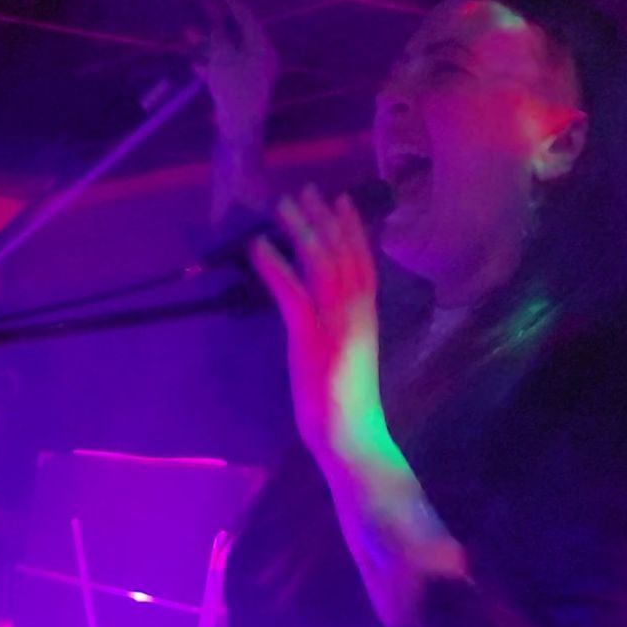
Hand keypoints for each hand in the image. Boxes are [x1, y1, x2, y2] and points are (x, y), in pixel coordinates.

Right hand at [187, 0, 276, 145]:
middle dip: (216, 23)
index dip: (235, 4)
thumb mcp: (223, 56)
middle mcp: (260, 61)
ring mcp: (250, 78)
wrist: (240, 131)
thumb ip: (216, 32)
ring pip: (227, 54)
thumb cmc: (235, 89)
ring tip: (187, 32)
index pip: (249, 20)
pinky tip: (195, 65)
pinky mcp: (240, 93)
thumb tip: (211, 9)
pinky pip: (223, 73)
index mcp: (263, 49)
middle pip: (237, 36)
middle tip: (203, 5)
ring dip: (207, 44)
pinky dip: (209, 66)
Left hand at [248, 185, 390, 467]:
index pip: (364, 262)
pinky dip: (274, 266)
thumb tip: (324, 313)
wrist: (352, 437)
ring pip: (321, 264)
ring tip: (282, 205)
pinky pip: (292, 292)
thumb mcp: (346, 358)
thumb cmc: (347, 406)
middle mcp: (356, 313)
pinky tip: (259, 245)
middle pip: (343, 253)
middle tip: (307, 189)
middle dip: (324, 219)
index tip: (341, 201)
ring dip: (301, 230)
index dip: (353, 230)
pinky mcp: (310, 338)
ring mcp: (336, 323)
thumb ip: (340, 331)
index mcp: (366, 318)